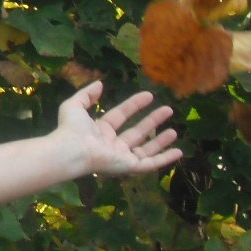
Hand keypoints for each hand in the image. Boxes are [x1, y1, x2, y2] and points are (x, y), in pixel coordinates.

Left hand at [56, 80, 180, 177]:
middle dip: (152, 121)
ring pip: (146, 149)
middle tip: (168, 109)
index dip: (135, 104)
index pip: (121, 115)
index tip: (149, 95)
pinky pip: (151, 163)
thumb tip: (100, 83)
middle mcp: (112, 144)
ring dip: (161, 141)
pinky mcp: (130, 167)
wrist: (73, 149)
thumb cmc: (72, 128)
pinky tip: (179, 152)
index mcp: (100, 130)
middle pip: (137, 132)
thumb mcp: (75, 105)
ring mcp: (122, 157)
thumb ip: (87, 94)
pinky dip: (166, 159)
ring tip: (175, 131)